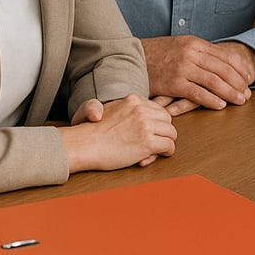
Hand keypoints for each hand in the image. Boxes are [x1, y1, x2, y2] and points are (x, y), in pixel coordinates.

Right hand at [62, 94, 176, 170]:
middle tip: (155, 141)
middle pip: (167, 119)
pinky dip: (166, 152)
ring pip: (171, 132)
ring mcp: (145, 126)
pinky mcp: (147, 142)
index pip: (157, 109)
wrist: (83, 145)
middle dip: (163, 131)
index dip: (156, 122)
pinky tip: (158, 155)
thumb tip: (146, 119)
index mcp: (133, 100)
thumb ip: (128, 110)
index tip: (149, 131)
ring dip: (166, 142)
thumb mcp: (110, 110)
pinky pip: (169, 146)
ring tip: (155, 149)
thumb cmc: (92, 132)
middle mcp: (141, 110)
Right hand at [140, 36, 254, 109]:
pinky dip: (211, 100)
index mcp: (195, 43)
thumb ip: (199, 52)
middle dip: (239, 83)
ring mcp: (183, 68)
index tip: (248, 79)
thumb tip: (220, 62)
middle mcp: (191, 54)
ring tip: (240, 101)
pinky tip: (220, 105)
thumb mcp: (180, 45)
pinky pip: (198, 93)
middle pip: (224, 69)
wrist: (130, 57)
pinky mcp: (174, 83)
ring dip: (230, 93)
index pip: (226, 56)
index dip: (240, 69)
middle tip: (247, 94)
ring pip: (214, 82)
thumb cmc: (156, 54)